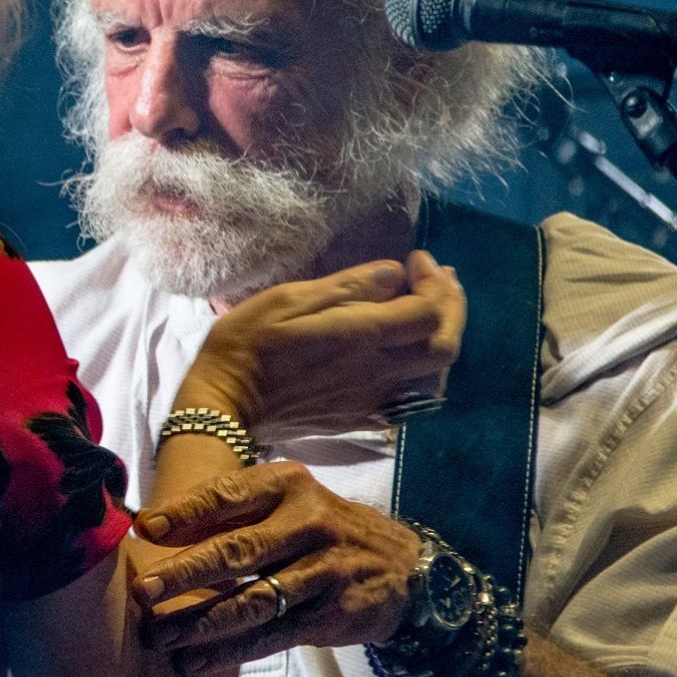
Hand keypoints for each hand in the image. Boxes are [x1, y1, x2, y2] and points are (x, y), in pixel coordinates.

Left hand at [134, 461, 420, 672]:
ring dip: (202, 621)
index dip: (185, 513)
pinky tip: (194, 661)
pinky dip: (229, 651)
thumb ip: (227, 513)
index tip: (145, 530)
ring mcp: (324, 571)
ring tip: (161, 635)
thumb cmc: (320, 529)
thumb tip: (150, 526)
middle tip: (144, 590)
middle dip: (186, 572)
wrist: (405, 568)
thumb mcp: (285, 503)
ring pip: (253, 600)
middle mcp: (308, 524)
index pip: (229, 495)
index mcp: (287, 486)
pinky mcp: (332, 614)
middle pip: (238, 550)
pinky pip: (272, 636)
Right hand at [179, 251, 463, 442]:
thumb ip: (346, 286)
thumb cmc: (245, 344)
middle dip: (452, 307)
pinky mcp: (362, 417)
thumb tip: (394, 273)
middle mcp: (376, 373)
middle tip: (437, 280)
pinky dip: (422, 369)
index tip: (416, 260)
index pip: (428, 310)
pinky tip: (405, 351)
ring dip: (441, 338)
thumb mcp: (287, 299)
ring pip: (436, 376)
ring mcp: (372, 400)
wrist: (224, 407)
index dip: (434, 280)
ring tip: (428, 311)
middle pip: (445, 346)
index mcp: (359, 338)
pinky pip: (412, 396)